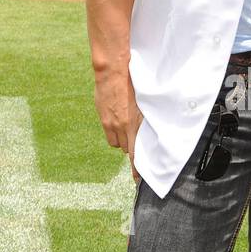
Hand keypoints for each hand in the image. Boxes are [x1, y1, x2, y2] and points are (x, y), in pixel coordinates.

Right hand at [93, 64, 143, 183]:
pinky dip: (114, 132)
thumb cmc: (132, 84)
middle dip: (131, 146)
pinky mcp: (103, 118)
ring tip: (126, 128)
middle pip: (126, 148)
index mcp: (133, 124)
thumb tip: (147, 129)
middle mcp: (120, 126)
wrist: (112, 72)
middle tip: (136, 139)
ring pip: (117, 143)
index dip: (135, 169)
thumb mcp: (143, 104)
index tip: (137, 179)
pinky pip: (109, 134)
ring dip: (122, 139)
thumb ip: (143, 119)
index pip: (134, 154)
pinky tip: (117, 123)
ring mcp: (110, 123)